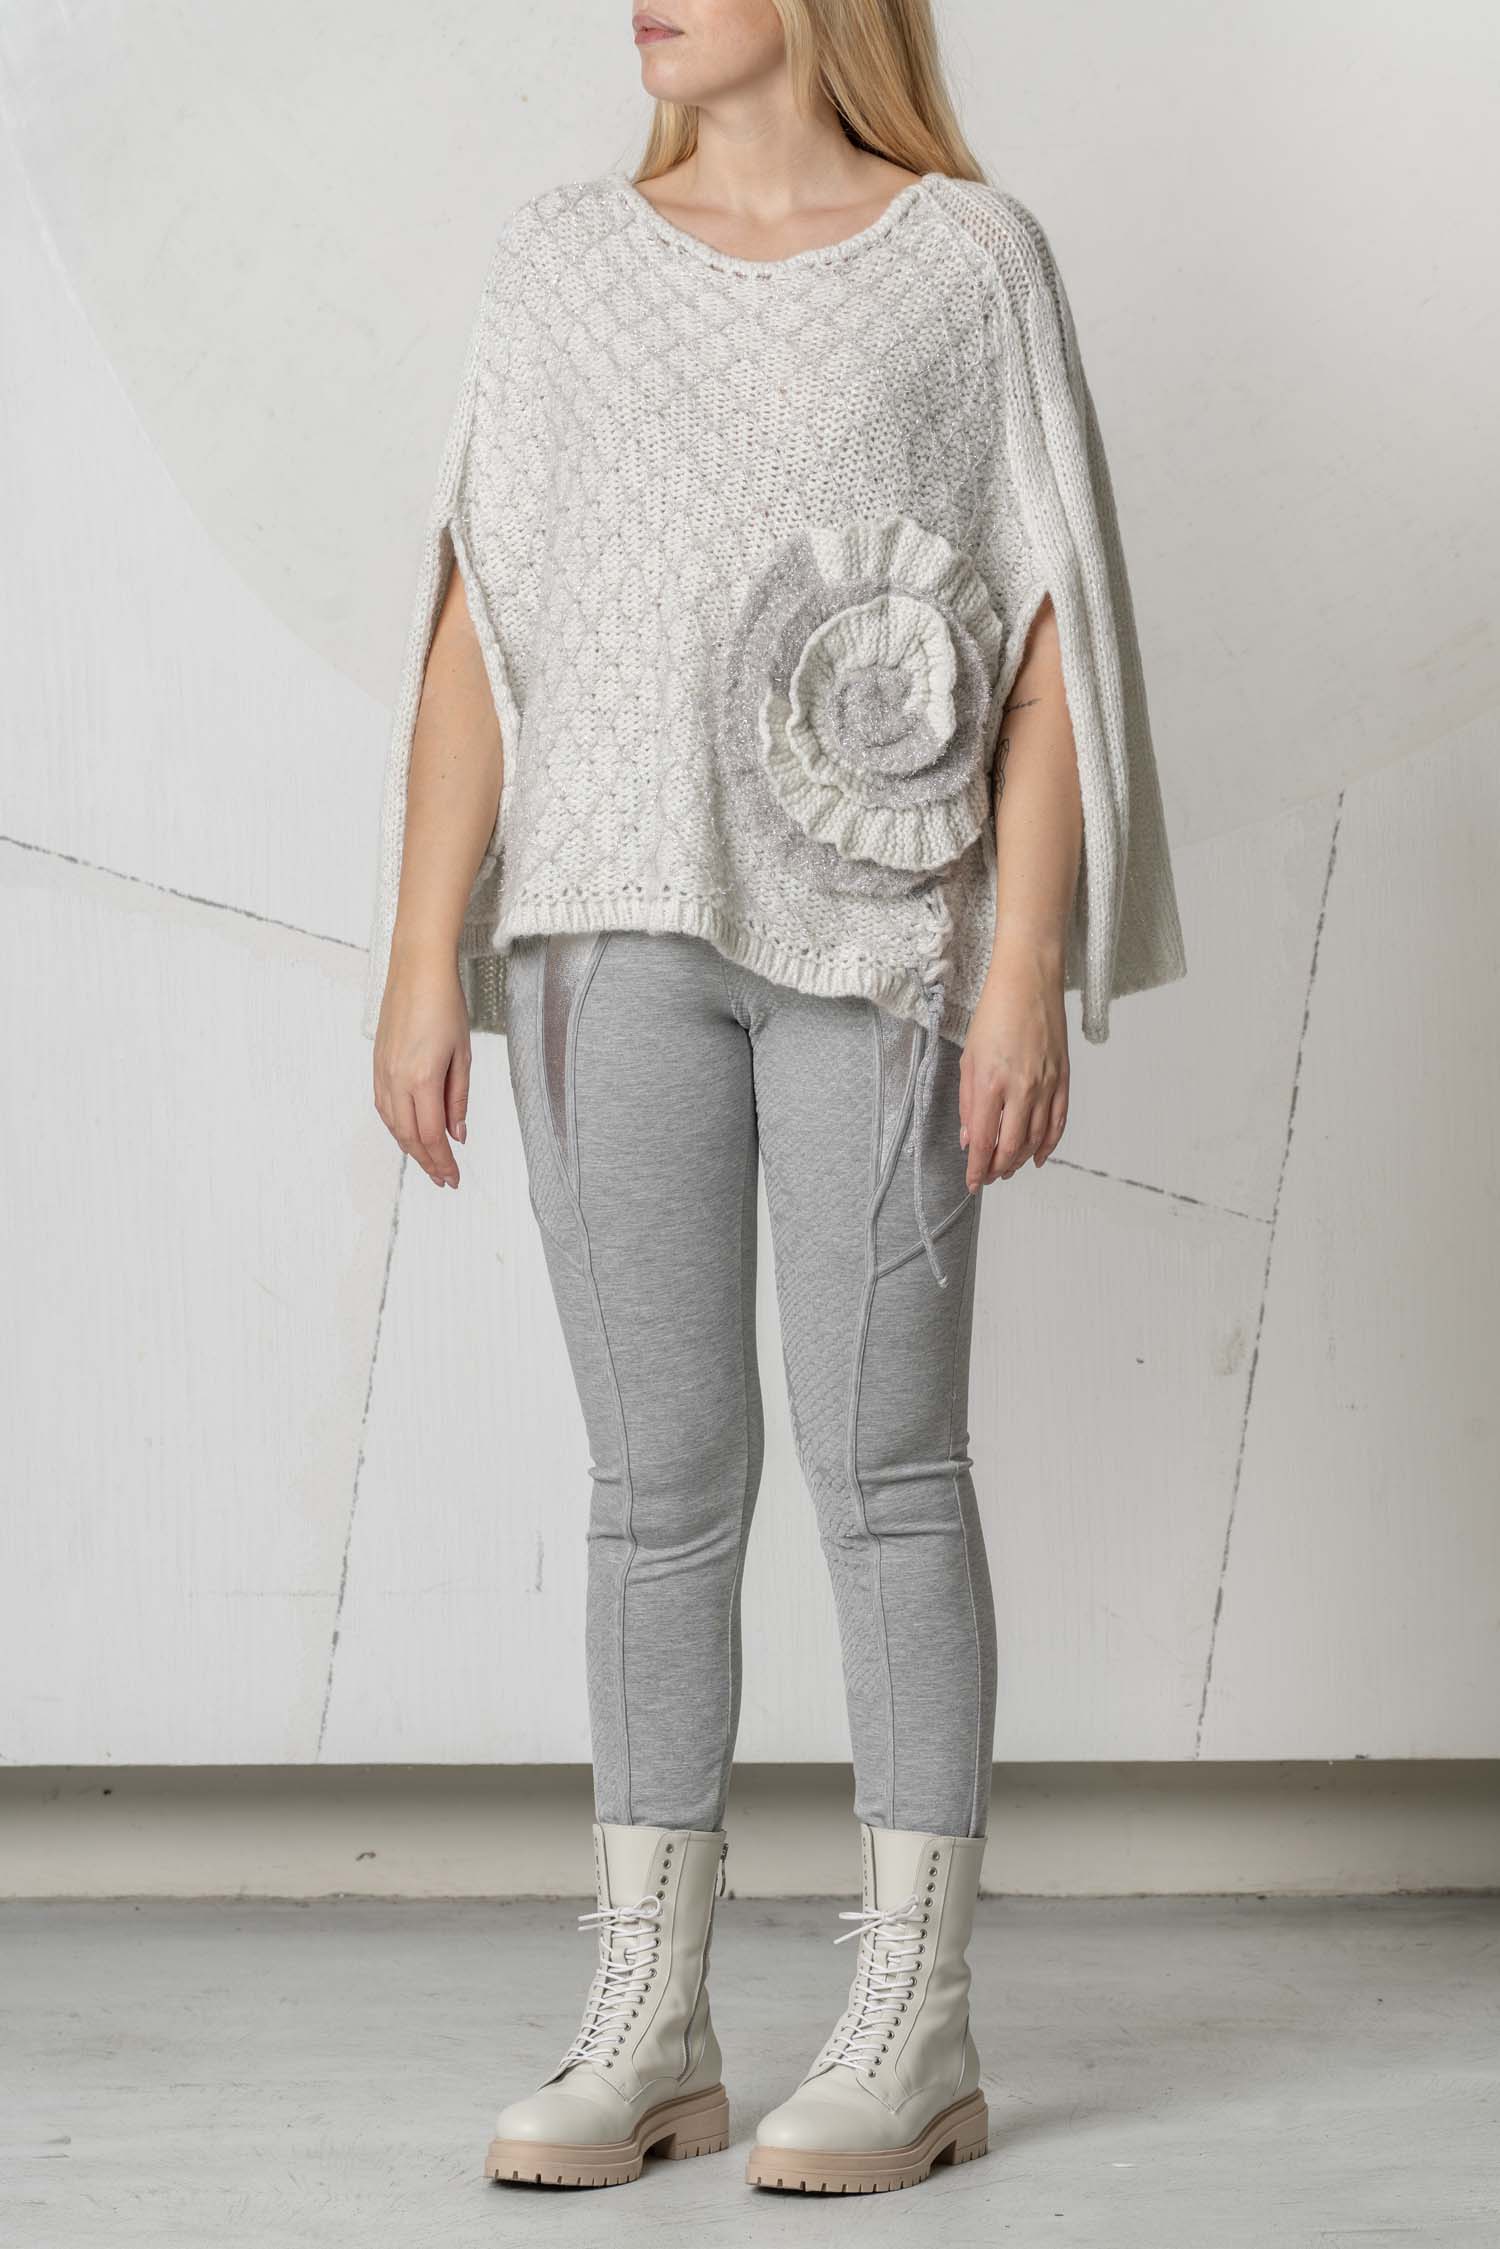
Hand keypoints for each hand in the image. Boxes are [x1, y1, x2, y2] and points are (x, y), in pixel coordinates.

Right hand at [372, 951, 470, 1188]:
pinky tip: (409, 1133)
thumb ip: (458, 1099)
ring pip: (394, 1125)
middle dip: (428, 1162)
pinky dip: (397, 1127)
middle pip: (410, 1137)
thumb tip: (458, 1134)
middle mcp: (397, 1080)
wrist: (416, 971)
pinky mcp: (377, 1065)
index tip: (454, 1178)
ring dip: (411, 1148)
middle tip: (444, 1179)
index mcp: (422, 1079)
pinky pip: (384, 1107)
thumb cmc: (445, 1006)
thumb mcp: (463, 1055)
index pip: (432, 1136)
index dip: (443, 1162)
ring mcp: (383, 1073)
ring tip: (429, 1162)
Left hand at [959, 942, 1069, 1188]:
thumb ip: (968, 1103)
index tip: (971, 1183)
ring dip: (1020, 1160)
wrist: (1029, 983)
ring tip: (1008, 1169)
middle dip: (998, 1169)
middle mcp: (1021, 1089)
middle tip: (988, 1177)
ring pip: (1035, 1139)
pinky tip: (1038, 1156)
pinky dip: (1049, 1144)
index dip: (977, 1169)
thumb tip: (969, 1139)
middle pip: (1010, 1147)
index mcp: (990, 1084)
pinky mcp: (1063, 1078)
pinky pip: (1058, 1122)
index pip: (983, 1141)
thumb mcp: (968, 1059)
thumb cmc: (994, 1014)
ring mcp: (1046, 1085)